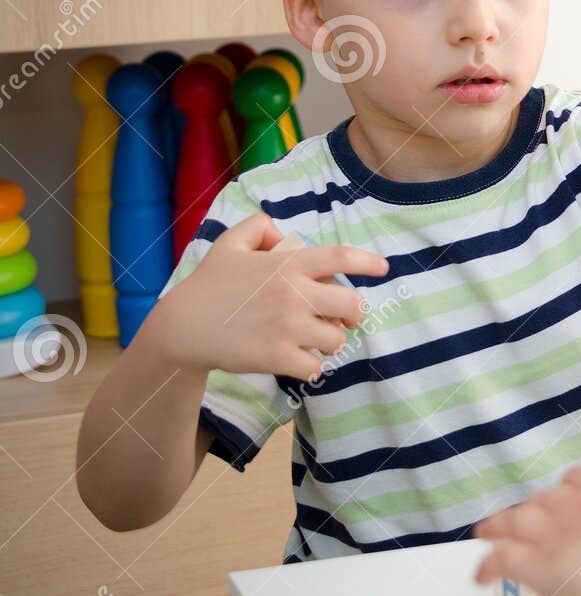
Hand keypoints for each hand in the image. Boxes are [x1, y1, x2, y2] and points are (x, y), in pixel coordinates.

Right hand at [155, 212, 388, 381]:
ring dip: (330, 342)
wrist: (182, 328)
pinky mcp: (278, 357)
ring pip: (336, 340)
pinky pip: (316, 367)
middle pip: (353, 305)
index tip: (384, 267)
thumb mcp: (229, 243)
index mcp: (287, 265)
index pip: (340, 257)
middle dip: (354, 314)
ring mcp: (288, 327)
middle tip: (342, 319)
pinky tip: (297, 361)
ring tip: (313, 340)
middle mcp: (294, 294)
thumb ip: (259, 228)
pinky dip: (310, 366)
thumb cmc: (208, 285)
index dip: (367, 262)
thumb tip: (285, 236)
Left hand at [473, 465, 580, 595]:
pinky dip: (488, 566)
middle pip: (545, 498)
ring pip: (515, 520)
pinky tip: (480, 579)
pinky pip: (501, 558)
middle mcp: (578, 508)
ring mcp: (553, 533)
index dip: (571, 486)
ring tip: (484, 532)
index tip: (566, 493)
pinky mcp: (536, 563)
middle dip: (532, 507)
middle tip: (518, 517)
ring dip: (498, 525)